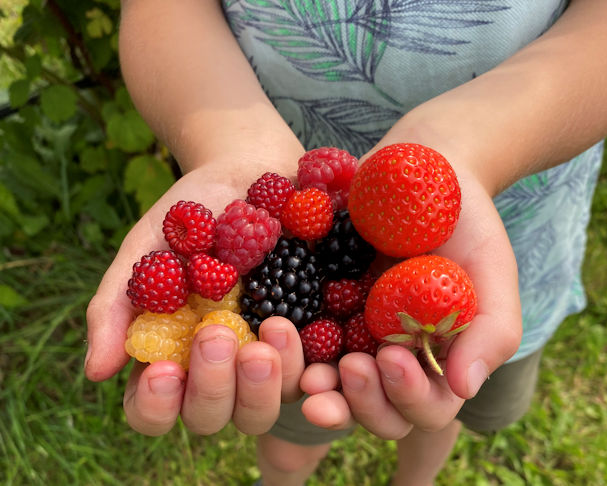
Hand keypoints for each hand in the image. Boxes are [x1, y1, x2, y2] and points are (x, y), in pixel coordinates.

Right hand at [85, 160, 304, 435]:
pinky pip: (311, 376)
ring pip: (262, 410)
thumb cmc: (192, 211)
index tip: (164, 369)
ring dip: (262, 385)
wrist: (253, 172)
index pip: (154, 409)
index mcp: (172, 353)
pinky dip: (305, 365)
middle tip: (217, 334)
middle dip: (214, 388)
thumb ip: (118, 303)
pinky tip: (291, 327)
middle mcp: (218, 367)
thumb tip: (96, 372)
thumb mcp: (148, 247)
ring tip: (271, 328)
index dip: (156, 405)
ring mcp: (264, 357)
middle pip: (212, 417)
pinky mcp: (309, 340)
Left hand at [299, 151, 521, 439]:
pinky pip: (300, 345)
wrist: (422, 173)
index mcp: (436, 360)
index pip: (426, 408)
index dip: (410, 397)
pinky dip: (290, 352)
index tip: (393, 355)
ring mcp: (351, 336)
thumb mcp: (491, 270)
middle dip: (364, 403)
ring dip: (321, 392)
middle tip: (352, 368)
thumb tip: (464, 388)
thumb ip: (490, 331)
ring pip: (333, 391)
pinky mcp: (318, 309)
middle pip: (377, 412)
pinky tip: (282, 335)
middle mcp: (391, 357)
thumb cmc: (465, 223)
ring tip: (309, 377)